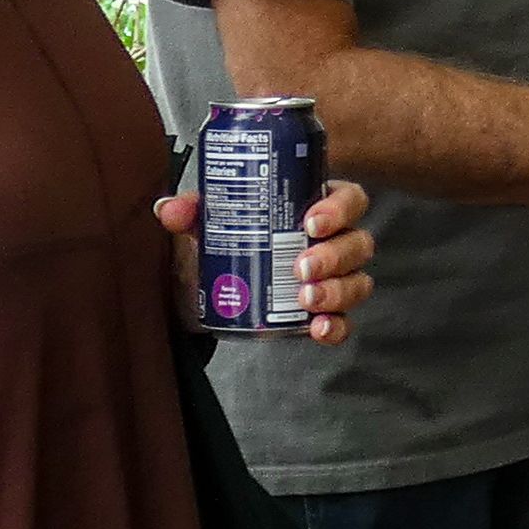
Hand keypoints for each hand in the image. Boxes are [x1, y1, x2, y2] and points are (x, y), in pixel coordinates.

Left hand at [153, 176, 376, 340]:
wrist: (208, 287)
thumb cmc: (222, 240)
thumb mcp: (205, 222)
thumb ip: (191, 212)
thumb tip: (171, 210)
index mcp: (316, 206)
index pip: (349, 199)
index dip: (339, 209)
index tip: (310, 222)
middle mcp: (334, 241)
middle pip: (358, 243)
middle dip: (333, 257)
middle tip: (300, 268)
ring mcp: (334, 279)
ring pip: (357, 282)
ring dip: (337, 291)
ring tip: (305, 299)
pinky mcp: (324, 313)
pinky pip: (344, 321)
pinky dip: (336, 326)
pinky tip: (317, 328)